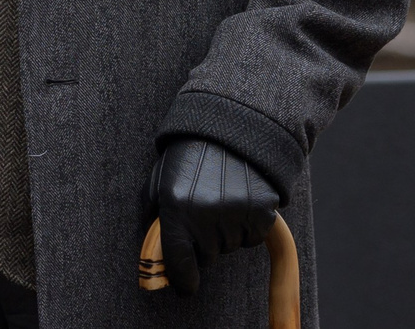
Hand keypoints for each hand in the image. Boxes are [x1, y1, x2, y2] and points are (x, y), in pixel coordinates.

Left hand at [149, 137, 281, 295]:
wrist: (229, 128)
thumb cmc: (187, 158)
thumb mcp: (158, 183)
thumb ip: (151, 221)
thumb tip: (154, 260)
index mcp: (175, 208)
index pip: (179, 264)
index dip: (183, 280)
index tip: (185, 286)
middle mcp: (206, 214)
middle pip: (207, 257)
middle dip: (202, 243)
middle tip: (202, 211)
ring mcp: (236, 214)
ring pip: (230, 247)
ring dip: (224, 232)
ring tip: (220, 198)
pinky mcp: (262, 213)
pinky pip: (252, 237)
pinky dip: (246, 225)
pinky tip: (238, 199)